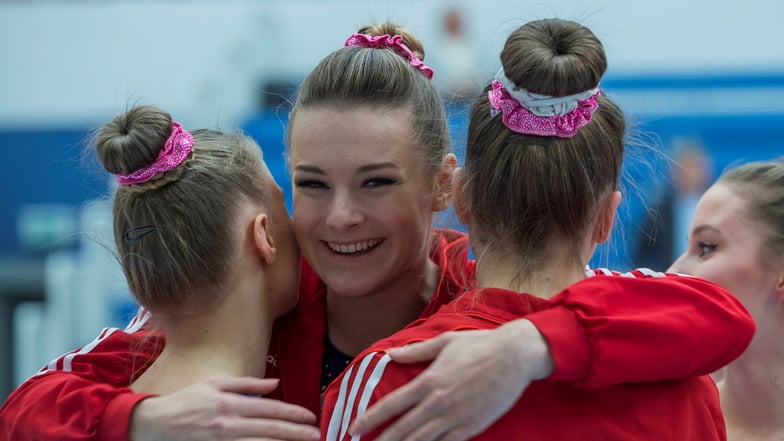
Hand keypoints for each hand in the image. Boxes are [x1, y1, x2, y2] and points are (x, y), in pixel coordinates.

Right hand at [130, 376, 318, 440]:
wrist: (156, 424)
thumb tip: (274, 383)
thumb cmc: (188, 400)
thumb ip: (246, 383)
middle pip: (270, 429)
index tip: (310, 417)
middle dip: (296, 433)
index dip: (293, 413)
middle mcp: (228, 424)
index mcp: (230, 403)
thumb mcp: (215, 383)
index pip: (269, 408)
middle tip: (316, 435)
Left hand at [350, 319, 553, 440]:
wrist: (514, 357)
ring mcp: (454, 418)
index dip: (370, 418)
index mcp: (428, 381)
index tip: (354, 427)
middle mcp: (436, 402)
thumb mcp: (444, 342)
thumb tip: (391, 354)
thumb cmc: (480, 345)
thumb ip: (415, 352)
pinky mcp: (470, 428)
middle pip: (401, 429)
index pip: (392, 404)